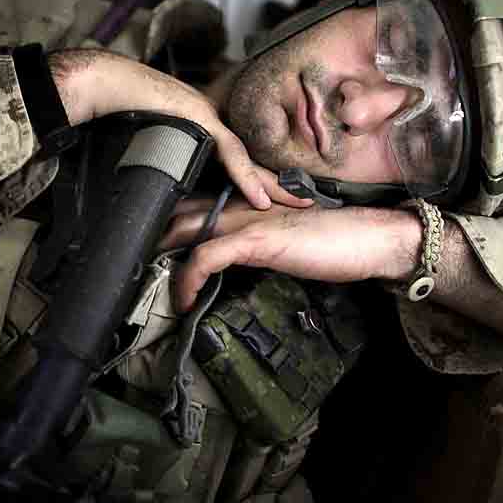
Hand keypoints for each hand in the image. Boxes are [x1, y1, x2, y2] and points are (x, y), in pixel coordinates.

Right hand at [48, 50, 309, 209]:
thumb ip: (176, 169)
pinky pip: (229, 153)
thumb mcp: (159, 148)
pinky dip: (244, 178)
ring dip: (275, 185)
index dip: (264, 183)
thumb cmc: (131, 113)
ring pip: (250, 160)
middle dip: (283, 185)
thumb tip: (178, 200)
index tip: (285, 200)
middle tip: (310, 204)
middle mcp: (215, 127)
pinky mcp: (202, 118)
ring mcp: (210, 121)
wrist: (114, 86)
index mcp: (207, 136)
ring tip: (298, 203)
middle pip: (256, 162)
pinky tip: (259, 198)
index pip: (244, 164)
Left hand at [160, 198, 424, 311]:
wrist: (368, 238)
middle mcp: (245, 204)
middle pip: (183, 209)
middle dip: (155, 233)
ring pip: (188, 227)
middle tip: (134, 261)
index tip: (153, 247)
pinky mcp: (257, 239)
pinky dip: (189, 277)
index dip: (172, 222)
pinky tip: (184, 299)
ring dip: (162, 253)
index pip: (199, 204)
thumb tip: (234, 267)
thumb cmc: (334, 243)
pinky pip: (208, 255)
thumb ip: (258, 245)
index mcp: (251, 203)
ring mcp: (249, 219)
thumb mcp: (286, 243)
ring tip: (145, 280)